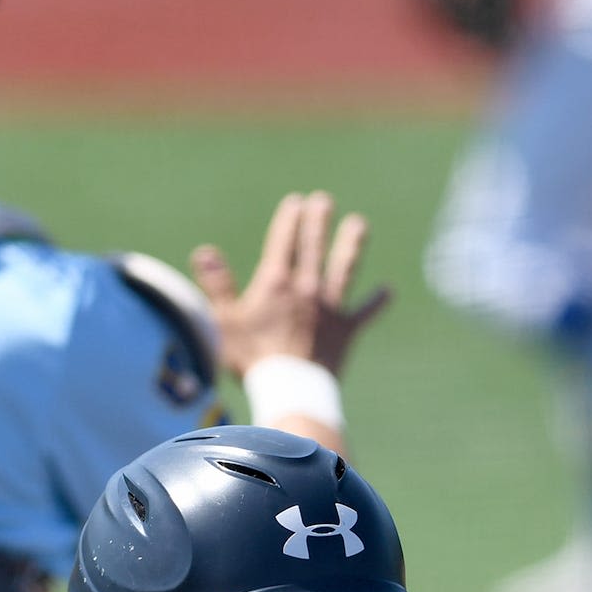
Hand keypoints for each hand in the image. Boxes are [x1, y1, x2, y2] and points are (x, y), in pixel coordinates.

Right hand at [190, 191, 392, 380]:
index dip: (289, 220)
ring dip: (351, 245)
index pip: (284, 241)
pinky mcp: (346, 331)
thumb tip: (204, 252)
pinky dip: (375, 302)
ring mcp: (330, 308)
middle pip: (314, 247)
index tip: (295, 202)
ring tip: (358, 224)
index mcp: (276, 283)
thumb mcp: (224, 322)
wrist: (291, 390)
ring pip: (343, 269)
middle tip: (324, 201)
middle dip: (318, 221)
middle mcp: (307, 288)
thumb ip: (216, 285)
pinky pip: (364, 313)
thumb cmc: (252, 359)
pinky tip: (387, 291)